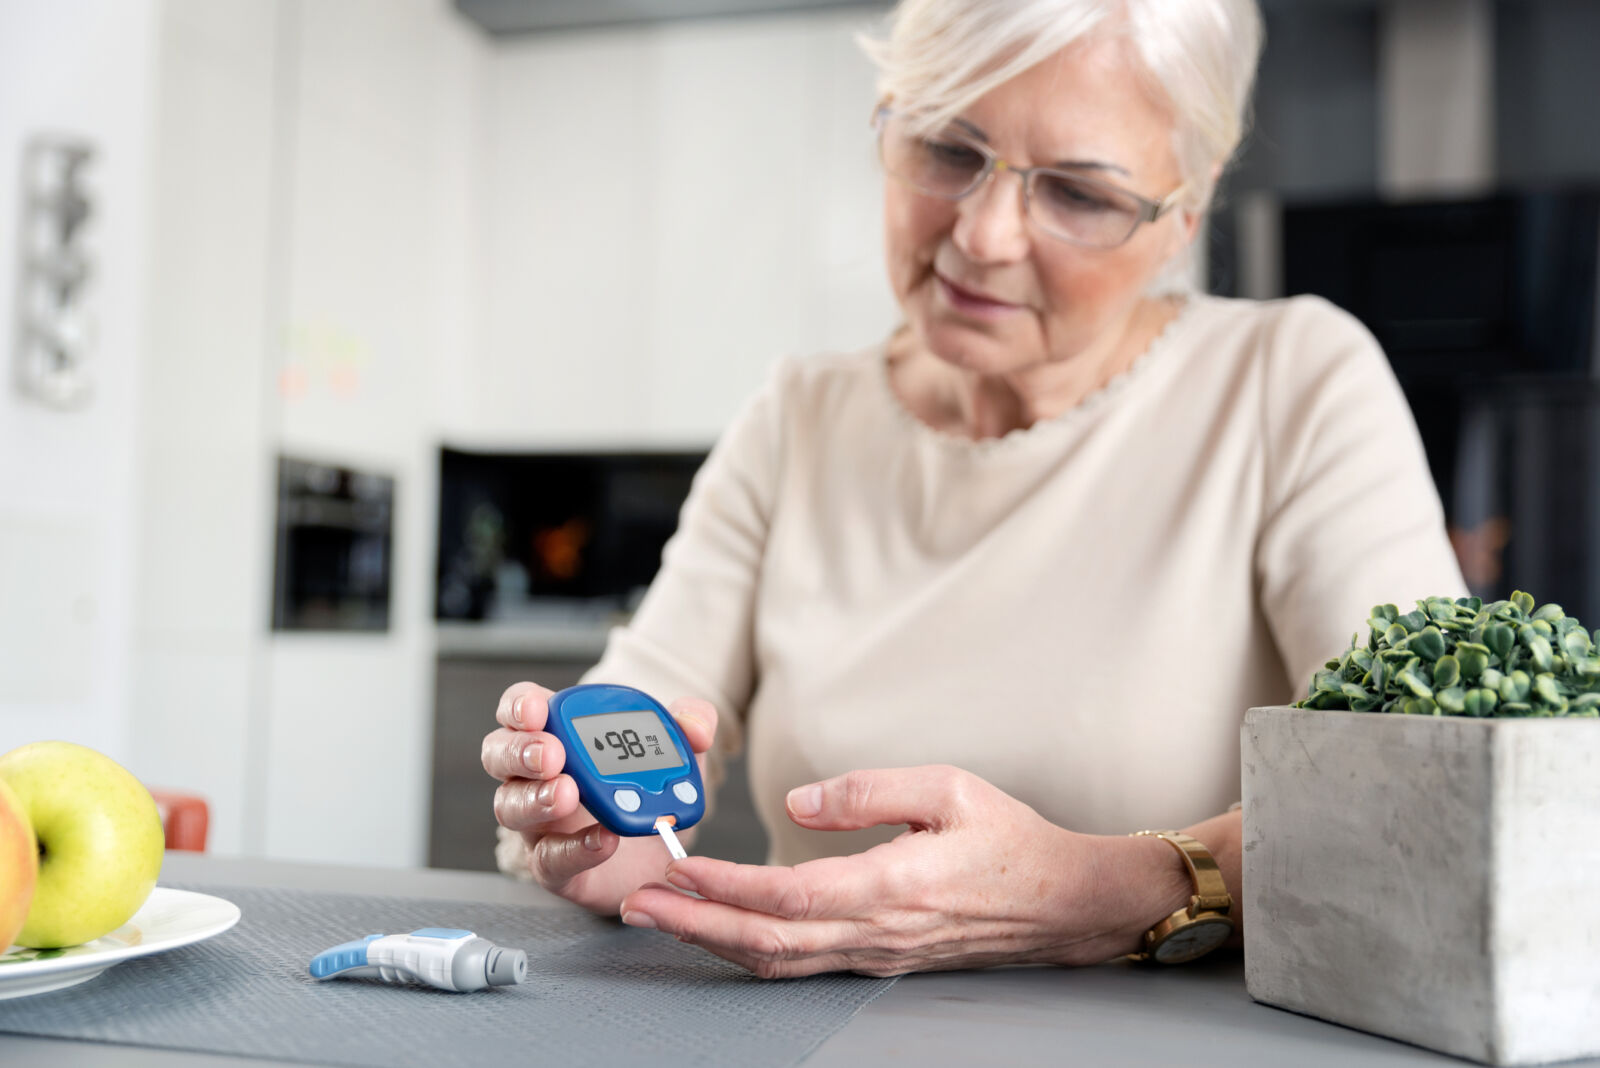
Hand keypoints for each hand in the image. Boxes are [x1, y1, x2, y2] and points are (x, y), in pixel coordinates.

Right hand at [481, 682, 718, 915]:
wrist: (658, 847)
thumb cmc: (648, 784)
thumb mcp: (675, 747)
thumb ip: (690, 724)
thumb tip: (696, 728)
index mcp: (556, 732)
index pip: (518, 708)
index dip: (519, 706)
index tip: (539, 709)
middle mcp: (534, 775)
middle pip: (498, 754)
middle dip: (520, 750)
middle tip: (552, 755)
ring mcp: (538, 822)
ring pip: (510, 806)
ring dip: (536, 798)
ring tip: (568, 795)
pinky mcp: (553, 866)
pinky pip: (548, 859)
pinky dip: (574, 849)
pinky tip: (602, 839)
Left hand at [617, 765, 1192, 977]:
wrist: (1065, 903)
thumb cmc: (1011, 841)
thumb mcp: (948, 786)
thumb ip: (867, 789)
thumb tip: (798, 801)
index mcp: (891, 885)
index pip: (785, 895)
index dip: (722, 887)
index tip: (676, 870)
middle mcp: (876, 932)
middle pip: (766, 941)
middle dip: (694, 925)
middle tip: (638, 906)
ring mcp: (875, 954)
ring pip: (778, 962)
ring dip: (713, 943)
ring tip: (663, 919)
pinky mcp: (878, 959)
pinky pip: (802, 964)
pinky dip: (751, 952)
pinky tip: (723, 934)